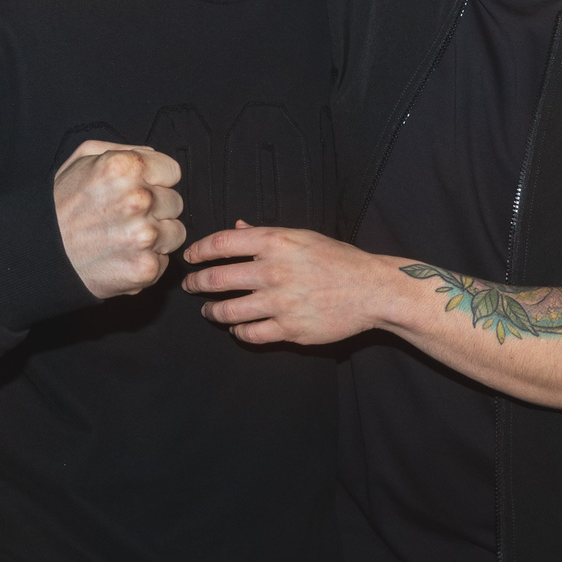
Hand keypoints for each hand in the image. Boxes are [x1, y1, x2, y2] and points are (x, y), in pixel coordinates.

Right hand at [54, 141, 184, 298]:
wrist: (40, 252)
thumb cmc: (62, 204)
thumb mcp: (83, 159)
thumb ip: (125, 150)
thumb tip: (156, 157)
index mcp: (127, 167)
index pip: (172, 172)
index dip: (156, 181)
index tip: (137, 191)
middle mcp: (139, 199)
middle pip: (175, 202)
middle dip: (156, 209)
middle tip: (124, 217)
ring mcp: (144, 236)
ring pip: (176, 232)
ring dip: (156, 236)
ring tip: (124, 237)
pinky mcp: (145, 268)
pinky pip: (164, 261)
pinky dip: (147, 261)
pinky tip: (122, 257)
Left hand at [182, 223, 396, 344]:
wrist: (371, 290)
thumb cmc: (338, 259)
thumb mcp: (302, 237)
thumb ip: (265, 234)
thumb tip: (237, 227)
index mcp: (276, 242)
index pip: (221, 243)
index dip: (198, 251)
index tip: (190, 258)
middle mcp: (274, 271)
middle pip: (217, 279)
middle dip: (196, 283)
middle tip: (190, 285)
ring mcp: (280, 303)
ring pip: (228, 311)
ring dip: (212, 311)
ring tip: (208, 310)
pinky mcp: (289, 329)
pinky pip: (251, 334)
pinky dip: (238, 331)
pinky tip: (237, 327)